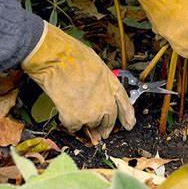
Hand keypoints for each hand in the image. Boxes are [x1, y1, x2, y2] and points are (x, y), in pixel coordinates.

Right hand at [21, 22, 135, 138]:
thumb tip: (96, 90)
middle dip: (104, 127)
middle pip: (109, 120)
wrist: (58, 59)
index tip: (129, 124)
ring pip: (91, 125)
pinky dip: (69, 121)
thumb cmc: (74, 56)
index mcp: (113, 85)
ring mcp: (93, 112)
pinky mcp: (77, 120)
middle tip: (100, 132)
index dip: (127, 116)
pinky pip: (74, 127)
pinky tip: (64, 108)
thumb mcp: (97, 66)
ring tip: (73, 108)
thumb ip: (101, 82)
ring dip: (84, 121)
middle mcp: (107, 101)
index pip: (125, 105)